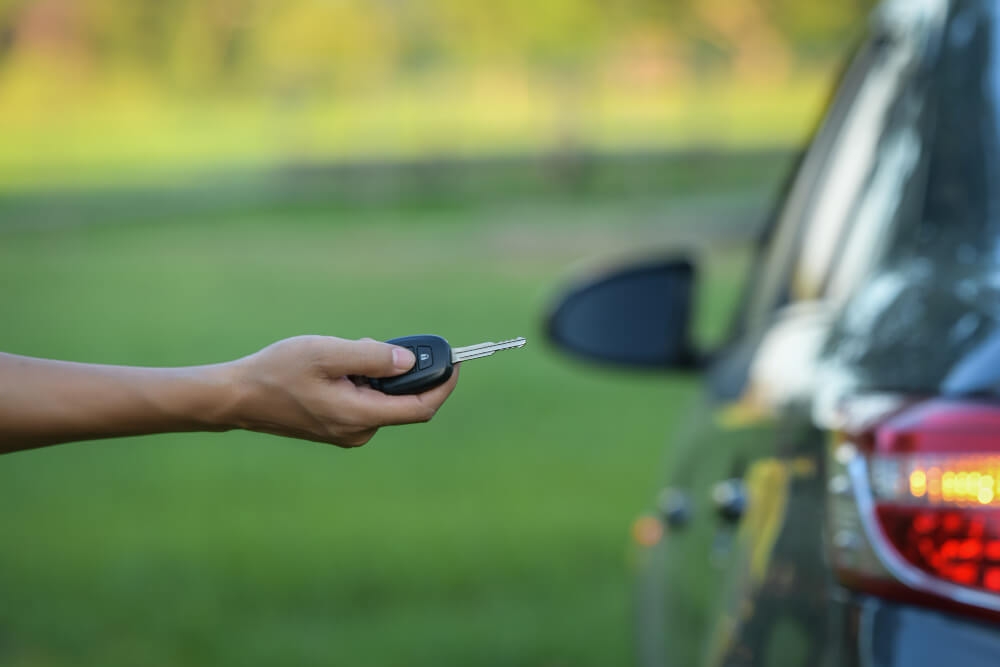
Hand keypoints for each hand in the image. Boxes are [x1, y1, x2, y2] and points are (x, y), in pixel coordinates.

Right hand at [225, 336, 458, 446]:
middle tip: (372, 344)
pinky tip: (333, 365)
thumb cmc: (279, 372)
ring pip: (382, 398)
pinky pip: (364, 401)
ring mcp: (347, 432)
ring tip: (341, 353)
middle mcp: (359, 431)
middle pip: (402, 400)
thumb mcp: (328, 353)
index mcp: (361, 417)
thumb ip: (373, 357)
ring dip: (375, 372)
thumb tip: (409, 361)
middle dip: (399, 369)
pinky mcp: (337, 426)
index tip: (455, 361)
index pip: (421, 408)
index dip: (444, 384)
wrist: (237, 396)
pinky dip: (361, 379)